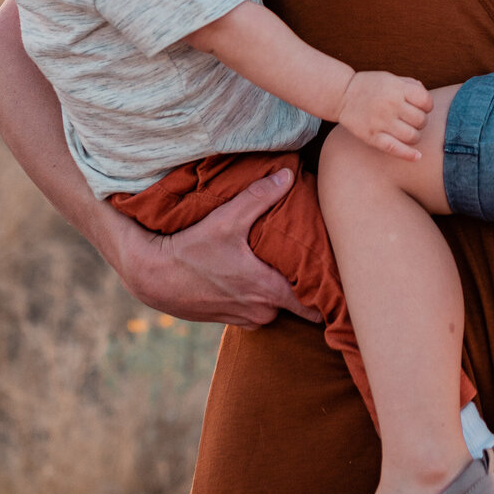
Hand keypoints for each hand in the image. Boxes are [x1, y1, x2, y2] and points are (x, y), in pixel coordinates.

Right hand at [112, 170, 323, 328]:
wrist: (153, 277)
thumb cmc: (191, 250)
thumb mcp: (226, 220)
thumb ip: (259, 197)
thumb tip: (288, 175)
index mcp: (268, 290)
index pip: (313, 305)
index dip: (328, 294)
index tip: (340, 284)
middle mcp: (260, 310)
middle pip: (295, 304)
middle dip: (304, 288)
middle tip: (313, 265)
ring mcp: (243, 317)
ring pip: (274, 308)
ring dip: (278, 294)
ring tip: (284, 270)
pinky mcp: (227, 319)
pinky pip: (254, 311)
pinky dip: (258, 298)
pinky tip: (253, 279)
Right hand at [335, 71, 432, 160]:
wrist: (342, 94)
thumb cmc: (370, 86)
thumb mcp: (390, 78)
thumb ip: (410, 85)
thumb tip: (426, 98)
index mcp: (397, 88)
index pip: (426, 101)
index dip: (428, 106)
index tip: (422, 107)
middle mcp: (391, 105)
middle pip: (421, 120)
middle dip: (421, 122)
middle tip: (413, 120)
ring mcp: (381, 122)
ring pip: (412, 136)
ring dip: (415, 136)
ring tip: (409, 132)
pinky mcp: (373, 137)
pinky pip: (395, 149)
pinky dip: (409, 155)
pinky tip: (417, 157)